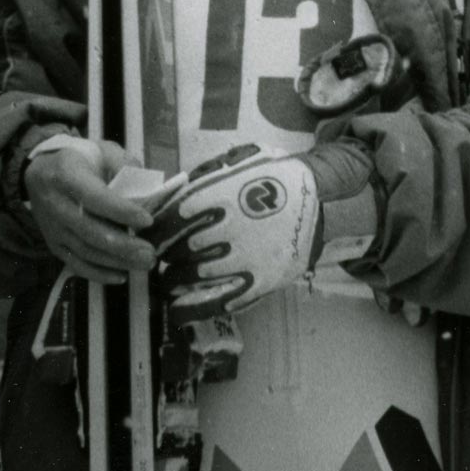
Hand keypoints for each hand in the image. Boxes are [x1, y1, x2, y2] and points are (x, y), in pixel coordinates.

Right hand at [21, 131, 154, 283]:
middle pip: (90, 231)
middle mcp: (55, 204)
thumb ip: (124, 165)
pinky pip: (75, 263)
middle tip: (151, 252)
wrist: (40, 171)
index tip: (148, 221)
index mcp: (66, 175)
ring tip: (145, 263)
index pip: (94, 198)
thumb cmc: (80, 159)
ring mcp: (52, 228)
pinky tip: (122, 276)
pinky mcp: (53, 244)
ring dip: (117, 261)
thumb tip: (147, 191)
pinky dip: (98, 273)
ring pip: (85, 251)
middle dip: (124, 245)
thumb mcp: (102, 150)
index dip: (121, 211)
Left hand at [146, 145, 327, 326]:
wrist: (321, 201)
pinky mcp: (260, 281)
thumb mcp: (241, 161)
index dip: (156, 230)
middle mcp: (229, 229)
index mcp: (221, 196)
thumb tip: (173, 194)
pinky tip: (180, 309)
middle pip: (179, 249)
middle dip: (165, 254)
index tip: (149, 235)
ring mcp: (246, 258)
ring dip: (175, 280)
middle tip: (159, 257)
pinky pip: (220, 301)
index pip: (172, 219)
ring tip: (169, 280)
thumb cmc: (276, 178)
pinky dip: (195, 307)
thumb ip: (204, 176)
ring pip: (194, 277)